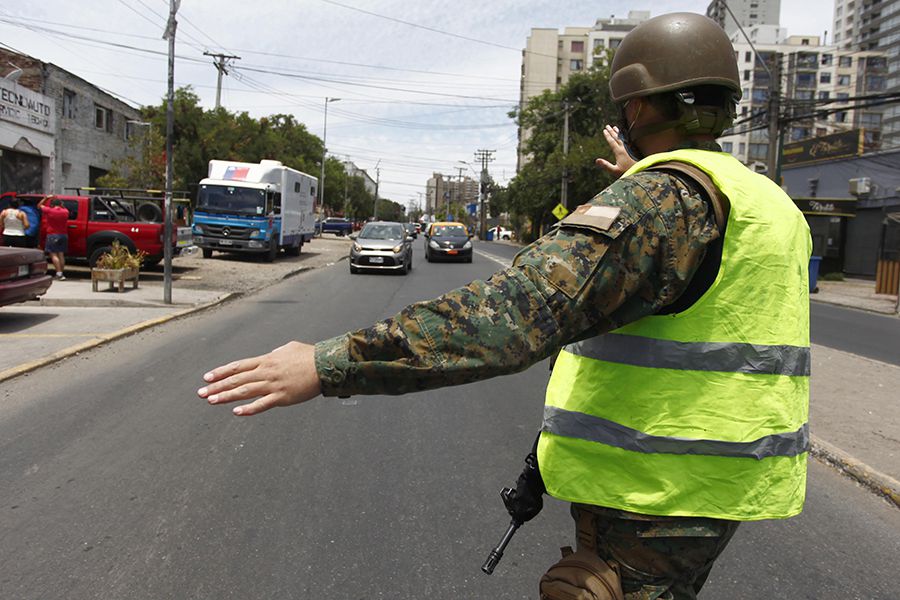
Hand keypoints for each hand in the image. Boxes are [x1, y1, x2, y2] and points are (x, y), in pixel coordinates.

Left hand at [197, 341, 321, 415]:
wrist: (325, 365)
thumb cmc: (309, 355)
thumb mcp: (288, 348)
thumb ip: (276, 352)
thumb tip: (271, 353)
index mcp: (266, 360)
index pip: (238, 366)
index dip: (221, 372)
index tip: (207, 377)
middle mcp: (266, 372)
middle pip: (236, 379)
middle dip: (217, 386)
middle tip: (201, 393)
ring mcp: (273, 385)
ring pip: (244, 391)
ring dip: (226, 396)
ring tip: (211, 401)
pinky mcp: (282, 397)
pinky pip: (262, 404)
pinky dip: (249, 409)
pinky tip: (237, 412)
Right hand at [595, 124, 635, 177]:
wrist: (639, 173)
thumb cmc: (626, 173)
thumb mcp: (614, 171)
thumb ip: (606, 166)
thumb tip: (596, 160)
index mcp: (619, 152)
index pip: (612, 142)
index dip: (608, 136)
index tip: (604, 130)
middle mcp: (623, 149)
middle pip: (617, 138)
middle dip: (612, 132)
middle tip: (608, 126)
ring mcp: (627, 150)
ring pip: (621, 139)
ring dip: (617, 133)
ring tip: (615, 128)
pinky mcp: (630, 152)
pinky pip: (625, 142)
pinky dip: (623, 137)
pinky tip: (623, 137)